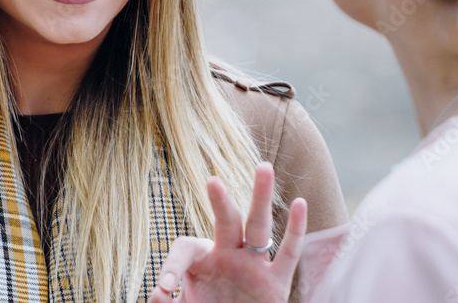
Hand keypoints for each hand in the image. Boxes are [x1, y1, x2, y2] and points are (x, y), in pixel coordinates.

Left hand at [150, 162, 307, 302]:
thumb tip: (158, 294)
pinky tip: (300, 204)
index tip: (165, 288)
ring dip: (261, 197)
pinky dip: (296, 229)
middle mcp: (229, 255)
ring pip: (258, 226)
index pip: (186, 248)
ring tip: (264, 168)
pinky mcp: (276, 283)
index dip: (172, 265)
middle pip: (226, 220)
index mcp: (203, 260)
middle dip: (221, 201)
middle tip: (212, 180)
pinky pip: (289, 253)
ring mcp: (254, 266)